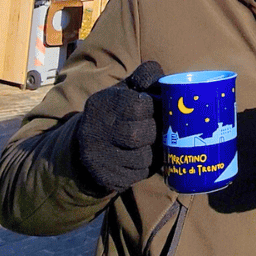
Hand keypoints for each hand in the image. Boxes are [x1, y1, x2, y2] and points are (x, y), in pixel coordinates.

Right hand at [76, 60, 163, 191]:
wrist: (87, 143)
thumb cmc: (118, 111)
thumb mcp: (127, 89)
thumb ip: (146, 78)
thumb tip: (167, 82)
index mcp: (101, 104)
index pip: (137, 105)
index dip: (155, 106)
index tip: (158, 107)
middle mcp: (94, 132)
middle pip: (139, 135)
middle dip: (156, 131)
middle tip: (160, 127)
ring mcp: (98, 157)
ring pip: (143, 158)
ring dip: (155, 151)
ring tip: (154, 142)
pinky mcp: (106, 177)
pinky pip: (139, 175)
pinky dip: (147, 167)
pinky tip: (143, 156)